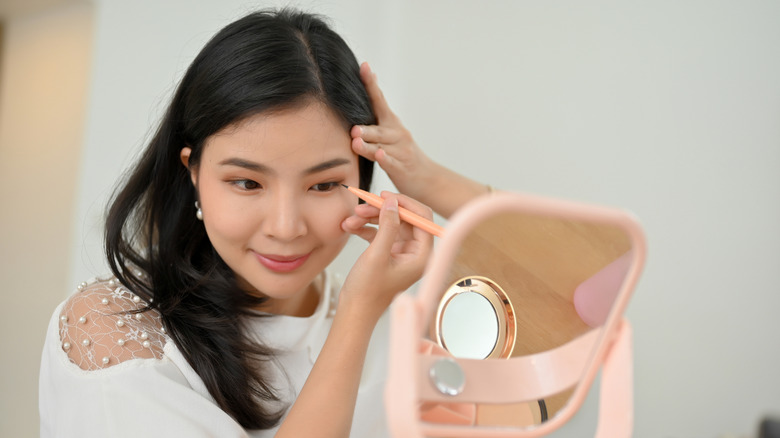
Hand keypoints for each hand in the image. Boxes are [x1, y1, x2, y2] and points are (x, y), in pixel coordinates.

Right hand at [339, 191, 432, 320]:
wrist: (354, 312)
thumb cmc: (367, 292)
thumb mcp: (377, 255)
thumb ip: (387, 226)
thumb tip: (392, 203)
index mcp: (422, 256)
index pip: (422, 219)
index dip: (404, 204)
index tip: (385, 196)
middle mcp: (415, 253)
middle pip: (404, 219)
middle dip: (382, 211)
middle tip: (362, 205)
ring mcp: (402, 253)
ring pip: (390, 224)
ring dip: (370, 219)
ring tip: (351, 220)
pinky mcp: (389, 254)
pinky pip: (381, 233)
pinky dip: (366, 228)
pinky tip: (350, 228)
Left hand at [350, 63, 435, 201]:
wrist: (426, 176)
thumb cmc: (401, 152)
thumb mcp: (389, 132)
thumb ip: (376, 114)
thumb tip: (367, 84)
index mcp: (391, 123)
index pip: (379, 100)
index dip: (371, 84)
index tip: (364, 66)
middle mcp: (397, 133)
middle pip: (379, 128)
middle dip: (367, 127)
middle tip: (353, 127)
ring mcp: (401, 150)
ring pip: (382, 146)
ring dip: (369, 144)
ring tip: (356, 141)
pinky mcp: (401, 167)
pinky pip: (391, 162)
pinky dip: (385, 158)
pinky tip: (379, 155)